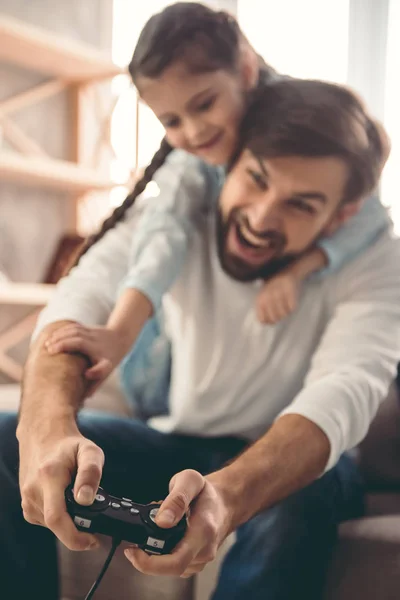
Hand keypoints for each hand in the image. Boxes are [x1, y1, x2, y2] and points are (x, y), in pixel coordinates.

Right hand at [17, 423, 103, 550]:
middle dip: (77, 532)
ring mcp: (27, 499)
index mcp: (49, 477)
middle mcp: (33, 490)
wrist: (43, 436)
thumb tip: (85, 499)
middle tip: (95, 529)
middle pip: (55, 526)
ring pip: (51, 525)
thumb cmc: (69, 445)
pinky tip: (66, 502)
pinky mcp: (27, 505)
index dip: (75, 537)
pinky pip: (46, 521)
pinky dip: (60, 518)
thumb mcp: (89, 451)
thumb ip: (91, 473)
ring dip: (69, 522)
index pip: (57, 518)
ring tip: (80, 504)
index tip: (93, 540)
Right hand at [45, 324, 123, 394]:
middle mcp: (100, 347)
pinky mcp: (89, 328)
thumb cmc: (108, 360)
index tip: (87, 374)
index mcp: (106, 362)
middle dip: (64, 344)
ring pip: (76, 331)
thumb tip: (82, 399)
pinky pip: (74, 327)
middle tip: (49, 351)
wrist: (119, 339)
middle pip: (81, 342)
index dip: (96, 372)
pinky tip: (52, 336)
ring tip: (47, 344)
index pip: (103, 368)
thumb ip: (94, 385)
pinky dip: (62, 331)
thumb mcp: (105, 373)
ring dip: (60, 336)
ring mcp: (95, 335)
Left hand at [124, 469, 232, 577]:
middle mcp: (205, 550)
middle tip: (134, 542)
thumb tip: (161, 521)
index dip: (149, 563)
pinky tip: (161, 540)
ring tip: (152, 533)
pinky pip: (175, 565)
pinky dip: (163, 555)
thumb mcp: (190, 481)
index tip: (132, 550)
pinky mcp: (197, 562)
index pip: (176, 562)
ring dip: (155, 554)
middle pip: (169, 568)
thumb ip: (177, 499)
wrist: (225, 502)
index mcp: (203, 531)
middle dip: (146, 557)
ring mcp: (202, 559)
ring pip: (170, 568)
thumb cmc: (207, 491)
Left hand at [256, 270, 300, 324]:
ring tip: (285, 306)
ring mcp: (279, 293)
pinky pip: (292, 308)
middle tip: (280, 312)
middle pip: (274, 318)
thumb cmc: (273, 289)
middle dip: (278, 318)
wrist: (285, 272)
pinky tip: (290, 302)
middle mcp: (268, 296)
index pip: (262, 319)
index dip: (268, 322)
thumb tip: (265, 323)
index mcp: (260, 299)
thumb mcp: (263, 298)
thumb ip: (262, 311)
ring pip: (284, 314)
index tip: (272, 319)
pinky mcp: (290, 290)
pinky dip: (292, 307)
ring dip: (286, 312)